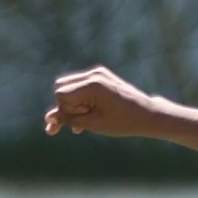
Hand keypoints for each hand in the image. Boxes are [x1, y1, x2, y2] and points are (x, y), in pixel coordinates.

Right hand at [45, 67, 164, 138]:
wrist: (149, 115)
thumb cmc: (123, 122)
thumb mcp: (94, 124)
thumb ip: (69, 119)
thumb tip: (48, 118)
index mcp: (92, 85)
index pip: (60, 94)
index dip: (66, 110)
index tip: (80, 122)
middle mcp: (94, 74)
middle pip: (62, 88)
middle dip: (67, 106)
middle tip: (82, 121)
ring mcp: (99, 73)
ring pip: (70, 87)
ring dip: (73, 105)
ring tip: (86, 121)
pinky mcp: (103, 76)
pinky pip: (81, 85)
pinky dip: (82, 100)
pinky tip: (89, 115)